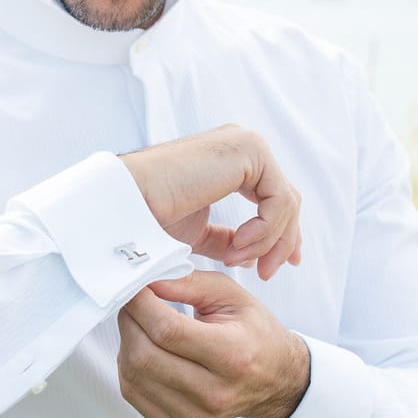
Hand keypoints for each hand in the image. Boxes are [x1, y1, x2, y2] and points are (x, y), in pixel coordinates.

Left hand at [117, 270, 310, 417]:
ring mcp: (196, 415)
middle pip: (144, 355)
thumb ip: (189, 282)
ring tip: (141, 325)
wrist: (275, 380)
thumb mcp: (232, 296)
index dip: (141, 304)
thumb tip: (147, 281)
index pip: (169, 330)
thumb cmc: (254, 334)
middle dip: (129, 320)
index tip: (136, 287)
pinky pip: (132, 395)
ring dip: (126, 342)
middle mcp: (215, 391)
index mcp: (234, 354)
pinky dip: (128, 367)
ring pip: (132, 375)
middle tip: (135, 302)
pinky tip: (144, 351)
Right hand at [120, 125, 300, 280]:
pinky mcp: (251, 151)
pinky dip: (263, 230)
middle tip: (267, 273)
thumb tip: (251, 255)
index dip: (284, 233)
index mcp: (234, 158)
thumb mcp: (198, 232)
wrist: (131, 202)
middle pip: (287, 200)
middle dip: (283, 242)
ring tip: (235, 260)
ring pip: (286, 204)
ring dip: (266, 241)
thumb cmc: (152, 215)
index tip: (282, 266)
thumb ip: (226, 239)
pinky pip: (279, 200)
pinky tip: (237, 245)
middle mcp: (245, 145)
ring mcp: (249, 144)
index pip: (276, 196)